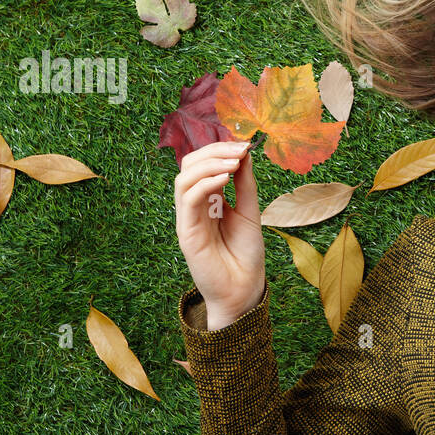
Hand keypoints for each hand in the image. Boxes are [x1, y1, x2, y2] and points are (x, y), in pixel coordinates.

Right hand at [173, 140, 265, 328]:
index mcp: (208, 200)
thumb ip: (245, 184)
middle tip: (239, 149)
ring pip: (184, 179)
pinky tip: (225, 179)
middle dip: (213, 151)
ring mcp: (188, 219)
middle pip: (189, 166)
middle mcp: (194, 207)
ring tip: (234, 163)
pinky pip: (188, 199)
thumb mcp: (251, 212)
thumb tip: (245, 153)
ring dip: (209, 164)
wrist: (244, 290)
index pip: (202, 164)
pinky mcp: (186, 233)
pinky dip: (205, 183)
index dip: (220, 149)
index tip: (244, 144)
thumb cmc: (246, 255)